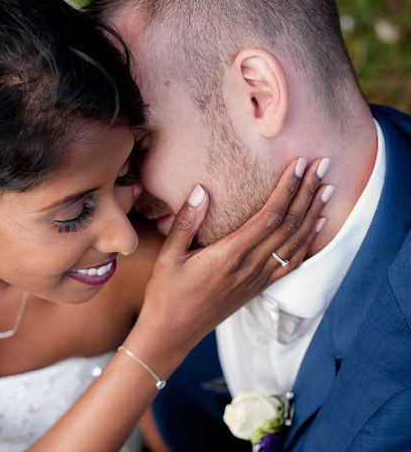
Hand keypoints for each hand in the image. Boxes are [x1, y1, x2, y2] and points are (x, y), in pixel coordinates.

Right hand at [129, 158, 330, 366]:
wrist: (173, 331)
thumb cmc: (167, 292)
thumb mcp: (169, 255)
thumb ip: (186, 221)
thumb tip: (201, 189)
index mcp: (230, 255)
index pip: (270, 216)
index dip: (288, 188)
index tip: (300, 164)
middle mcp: (250, 267)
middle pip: (289, 225)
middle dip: (308, 193)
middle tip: (323, 165)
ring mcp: (258, 279)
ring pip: (296, 242)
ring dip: (313, 213)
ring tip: (327, 188)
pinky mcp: (258, 287)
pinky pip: (292, 263)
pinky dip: (308, 241)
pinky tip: (316, 225)